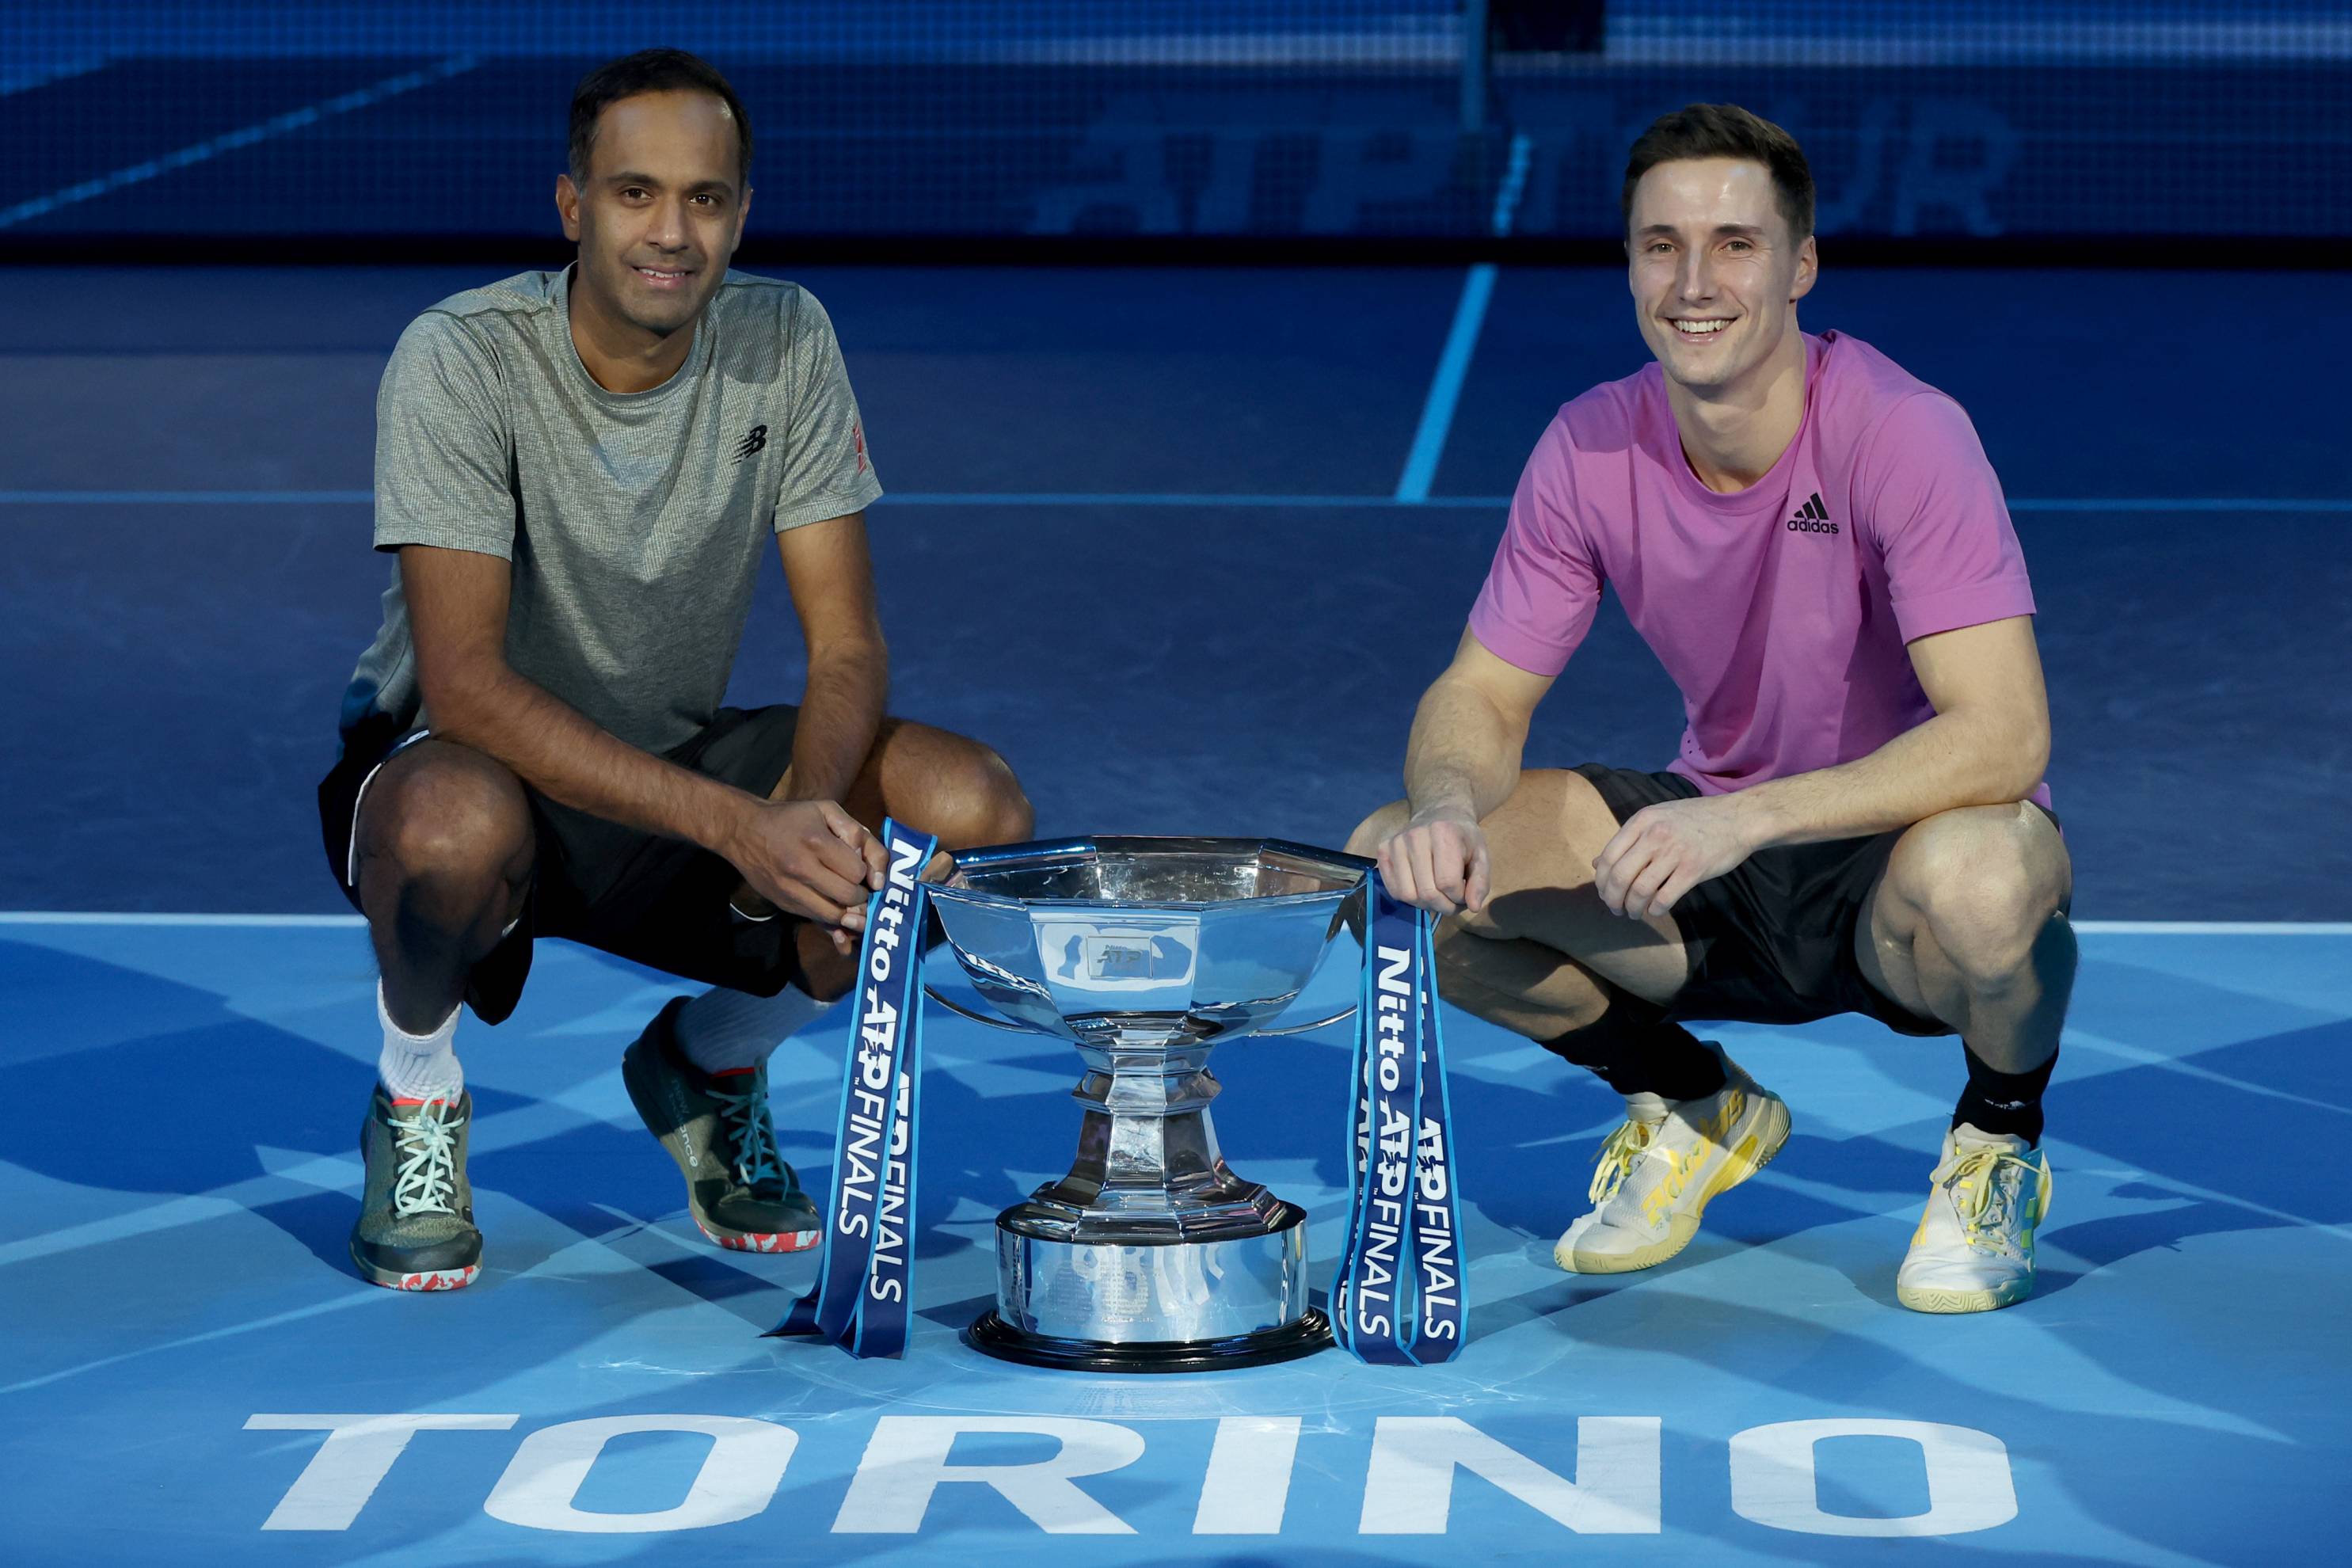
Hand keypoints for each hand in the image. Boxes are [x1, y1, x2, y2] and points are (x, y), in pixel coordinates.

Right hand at [722, 800, 886, 951]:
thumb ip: (857, 834)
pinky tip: (831, 904)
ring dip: (847, 910)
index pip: (857, 872)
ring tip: (847, 898)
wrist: (744, 831)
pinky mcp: (783, 904)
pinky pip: (816, 920)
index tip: (860, 867)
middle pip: (849, 897)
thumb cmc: (791, 818)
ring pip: (834, 916)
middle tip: (857, 886)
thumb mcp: (827, 810)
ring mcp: (790, 890)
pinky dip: (830, 917)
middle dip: (861, 894)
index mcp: (816, 842)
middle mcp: (802, 869)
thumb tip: (874, 871)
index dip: (865, 872)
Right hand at [1375, 804, 1490, 916]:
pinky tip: (1421, 889)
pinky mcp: (1383, 850)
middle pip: (1427, 892)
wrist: (1439, 813)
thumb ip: (1480, 882)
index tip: (1464, 893)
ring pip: (1408, 895)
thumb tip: (1473, 907)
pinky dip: (1409, 899)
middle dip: (1443, 906)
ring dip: (1426, 905)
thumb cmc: (1462, 838)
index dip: (1459, 897)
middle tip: (1451, 901)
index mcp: (1444, 833)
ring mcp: (1396, 843)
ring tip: (1437, 896)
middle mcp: (1415, 836)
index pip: (1447, 883)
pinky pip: (1394, 890)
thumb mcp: (1481, 856)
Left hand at [1590, 794, 1757, 918]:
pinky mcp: (1694, 869)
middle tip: (1616, 909)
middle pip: (1620, 876)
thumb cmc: (1696, 819)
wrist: (1738, 817)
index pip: (1609, 857)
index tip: (1605, 894)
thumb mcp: (1657, 818)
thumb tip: (1597, 864)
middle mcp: (1655, 835)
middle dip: (1613, 899)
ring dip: (1632, 908)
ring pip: (1640, 890)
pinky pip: (1665, 898)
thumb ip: (1628, 839)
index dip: (1602, 882)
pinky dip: (1655, 910)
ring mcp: (1675, 852)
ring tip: (1634, 913)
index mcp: (1642, 820)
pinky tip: (1655, 911)